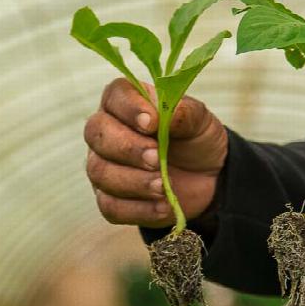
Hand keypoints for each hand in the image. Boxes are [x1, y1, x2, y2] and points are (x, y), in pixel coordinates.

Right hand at [83, 78, 227, 227]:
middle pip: (97, 135)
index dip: (129, 109)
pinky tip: (162, 206)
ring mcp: (103, 166)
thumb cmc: (195, 140)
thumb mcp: (200, 122)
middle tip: (156, 159)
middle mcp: (107, 132)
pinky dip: (138, 209)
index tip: (152, 122)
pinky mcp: (110, 198)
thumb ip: (185, 114)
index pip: (114, 96)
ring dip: (134, 181)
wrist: (208, 178)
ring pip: (100, 172)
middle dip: (127, 148)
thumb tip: (168, 114)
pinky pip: (110, 206)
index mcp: (126, 103)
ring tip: (162, 186)